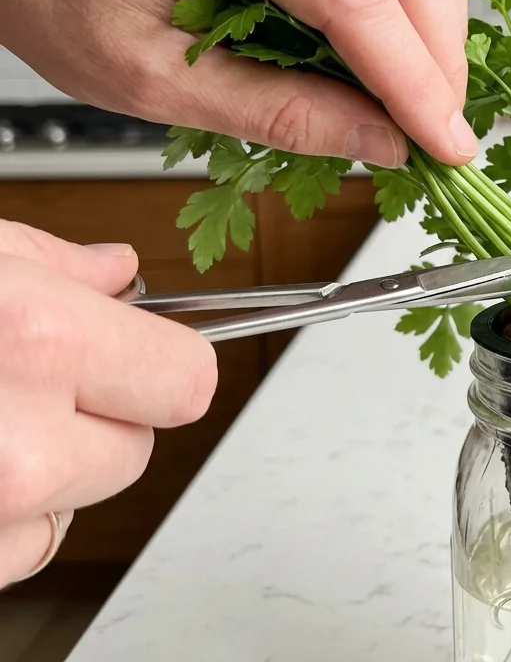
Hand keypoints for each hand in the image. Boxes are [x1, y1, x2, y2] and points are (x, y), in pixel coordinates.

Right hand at [0, 221, 216, 586]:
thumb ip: (55, 265)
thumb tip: (117, 274)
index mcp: (39, 340)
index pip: (189, 381)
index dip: (161, 362)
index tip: (139, 352)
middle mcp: (21, 442)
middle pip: (137, 450)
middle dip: (98, 416)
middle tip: (26, 381)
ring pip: (77, 505)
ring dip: (46, 471)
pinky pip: (21, 547)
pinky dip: (1, 516)